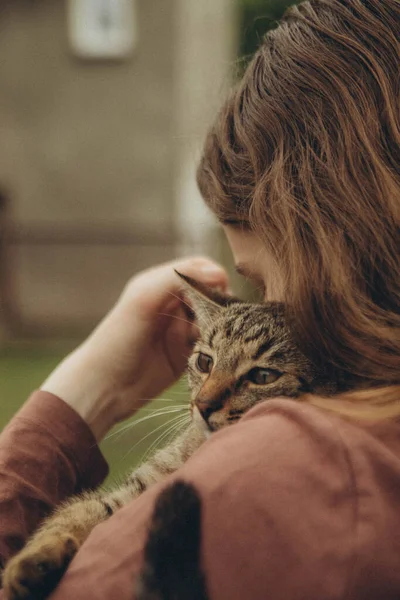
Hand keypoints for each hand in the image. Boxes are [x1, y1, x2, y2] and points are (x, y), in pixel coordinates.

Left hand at [41, 257, 228, 439]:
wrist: (104, 388)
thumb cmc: (117, 339)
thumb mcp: (143, 299)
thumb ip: (178, 279)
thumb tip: (220, 274)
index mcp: (161, 284)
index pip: (200, 269)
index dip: (214, 278)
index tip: (220, 294)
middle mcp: (172, 304)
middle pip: (211, 295)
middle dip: (218, 306)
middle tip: (213, 322)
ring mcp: (180, 331)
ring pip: (214, 321)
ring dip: (217, 329)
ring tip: (206, 342)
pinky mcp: (187, 356)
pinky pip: (211, 346)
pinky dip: (215, 348)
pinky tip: (208, 356)